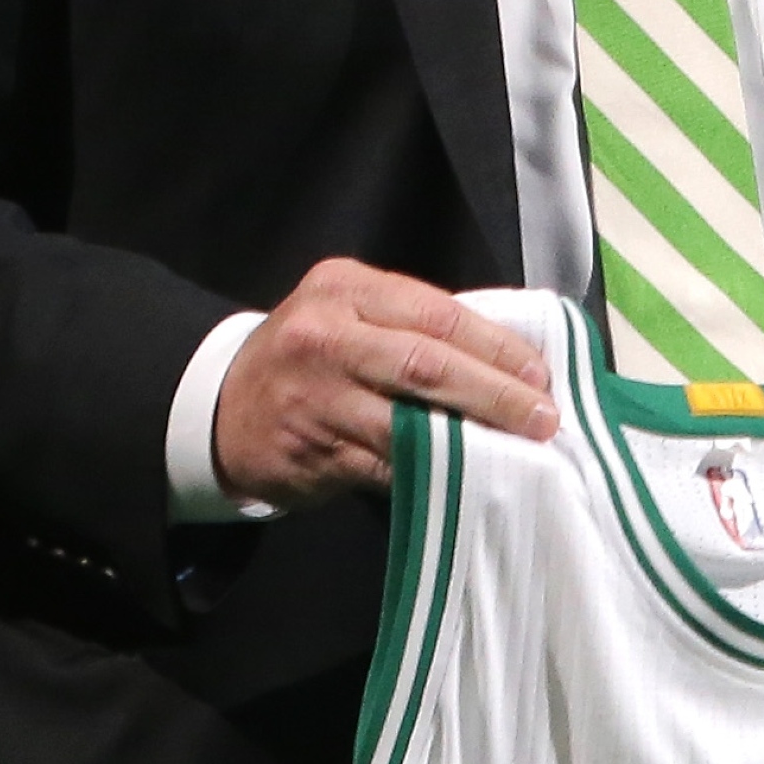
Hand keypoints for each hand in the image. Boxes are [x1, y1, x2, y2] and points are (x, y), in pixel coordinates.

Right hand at [213, 259, 558, 509]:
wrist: (221, 407)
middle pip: (427, 363)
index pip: (437, 312)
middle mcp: (327, 333)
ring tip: (519, 450)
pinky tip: (469, 476)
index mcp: (345, 287)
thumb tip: (506, 357)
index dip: (495, 346)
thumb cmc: (308, 357)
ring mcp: (316, 394)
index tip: (540, 374)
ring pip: (408, 419)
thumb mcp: (347, 314)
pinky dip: (433, 472)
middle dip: (494, 392)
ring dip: (472, 438)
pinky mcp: (312, 449)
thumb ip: (410, 325)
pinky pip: (386, 463)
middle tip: (543, 417)